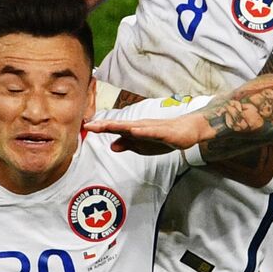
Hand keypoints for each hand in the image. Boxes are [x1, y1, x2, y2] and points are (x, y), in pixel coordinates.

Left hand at [84, 114, 208, 154]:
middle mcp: (140, 126)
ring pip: (133, 127)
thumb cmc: (163, 137)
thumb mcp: (142, 145)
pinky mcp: (164, 132)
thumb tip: (112, 146)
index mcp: (134, 130)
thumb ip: (128, 144)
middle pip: (120, 125)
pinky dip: (142, 131)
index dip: (100, 128)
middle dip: (104, 125)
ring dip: (119, 126)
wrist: (187, 130)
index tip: (85, 127)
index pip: (114, 129)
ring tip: (106, 125)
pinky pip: (152, 132)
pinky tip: (133, 131)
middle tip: (89, 125)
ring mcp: (152, 128)